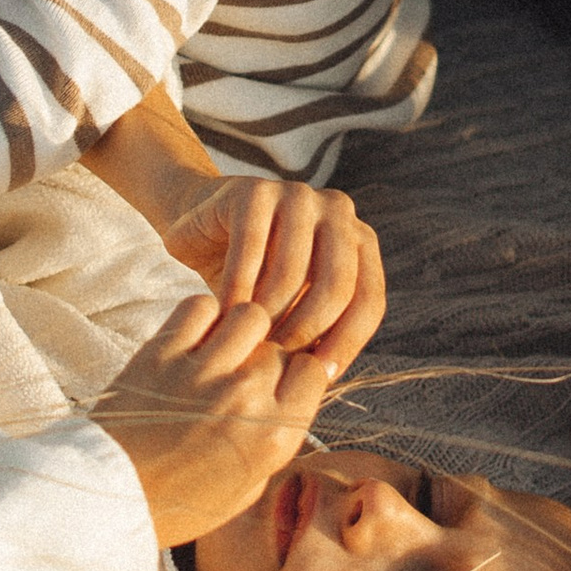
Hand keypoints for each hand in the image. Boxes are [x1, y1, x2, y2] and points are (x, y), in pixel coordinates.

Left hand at [98, 292, 334, 546]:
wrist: (111, 494)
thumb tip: (287, 399)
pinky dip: (201, 317)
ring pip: (248, 315)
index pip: (314, 370)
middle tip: (239, 377)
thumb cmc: (180, 501)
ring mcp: (202, 371)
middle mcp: (244, 398)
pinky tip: (193, 340)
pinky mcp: (162, 353)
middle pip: (279, 346)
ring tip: (221, 353)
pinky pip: (200, 306)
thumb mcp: (246, 489)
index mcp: (271, 436)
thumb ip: (274, 441)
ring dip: (239, 331)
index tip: (280, 385)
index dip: (298, 374)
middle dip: (265, 359)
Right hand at [162, 177, 382, 371]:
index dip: (348, 342)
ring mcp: (298, 195)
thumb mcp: (293, 304)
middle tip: (275, 362)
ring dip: (268, 316)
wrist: (201, 230)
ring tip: (247, 345)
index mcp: (359, 239)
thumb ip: (316, 331)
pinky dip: (238, 290)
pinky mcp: (255, 191)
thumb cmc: (254, 278)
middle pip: (336, 285)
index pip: (369, 298)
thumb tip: (323, 379)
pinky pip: (250, 250)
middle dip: (305, 332)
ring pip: (291, 272)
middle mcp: (338, 211)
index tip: (320, 377)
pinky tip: (225, 316)